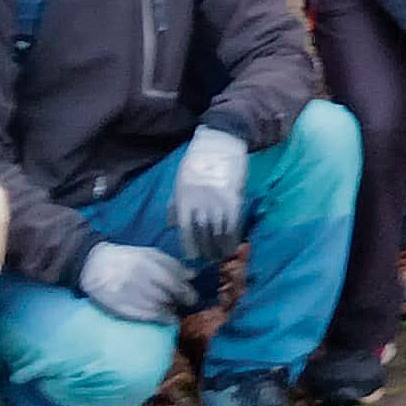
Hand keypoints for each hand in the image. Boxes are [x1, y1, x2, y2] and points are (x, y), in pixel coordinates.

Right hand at [76, 242, 198, 323]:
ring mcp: (126, 295)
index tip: (192, 298)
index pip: (171, 281)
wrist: (93, 265)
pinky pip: (144, 316)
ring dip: (168, 310)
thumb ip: (171, 263)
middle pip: (165, 296)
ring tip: (172, 308)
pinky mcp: (118, 307)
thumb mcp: (148, 253)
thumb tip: (192, 275)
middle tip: (184, 303)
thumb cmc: (126, 258)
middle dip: (177, 301)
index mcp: (144, 263)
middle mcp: (135, 279)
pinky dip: (157, 318)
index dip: (185, 291)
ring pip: (156, 307)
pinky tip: (163, 317)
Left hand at [169, 126, 249, 260]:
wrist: (220, 144)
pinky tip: (232, 246)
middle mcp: (200, 204)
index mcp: (185, 199)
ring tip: (221, 257)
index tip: (193, 257)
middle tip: (208, 261)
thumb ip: (176, 204)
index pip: (186, 229)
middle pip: (203, 234)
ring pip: (219, 232)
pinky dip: (232, 237)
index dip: (190, 246)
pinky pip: (233, 224)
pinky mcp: (234, 199)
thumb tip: (172, 225)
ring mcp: (218, 202)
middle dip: (206, 250)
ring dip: (220, 248)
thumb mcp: (180, 181)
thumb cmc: (196, 162)